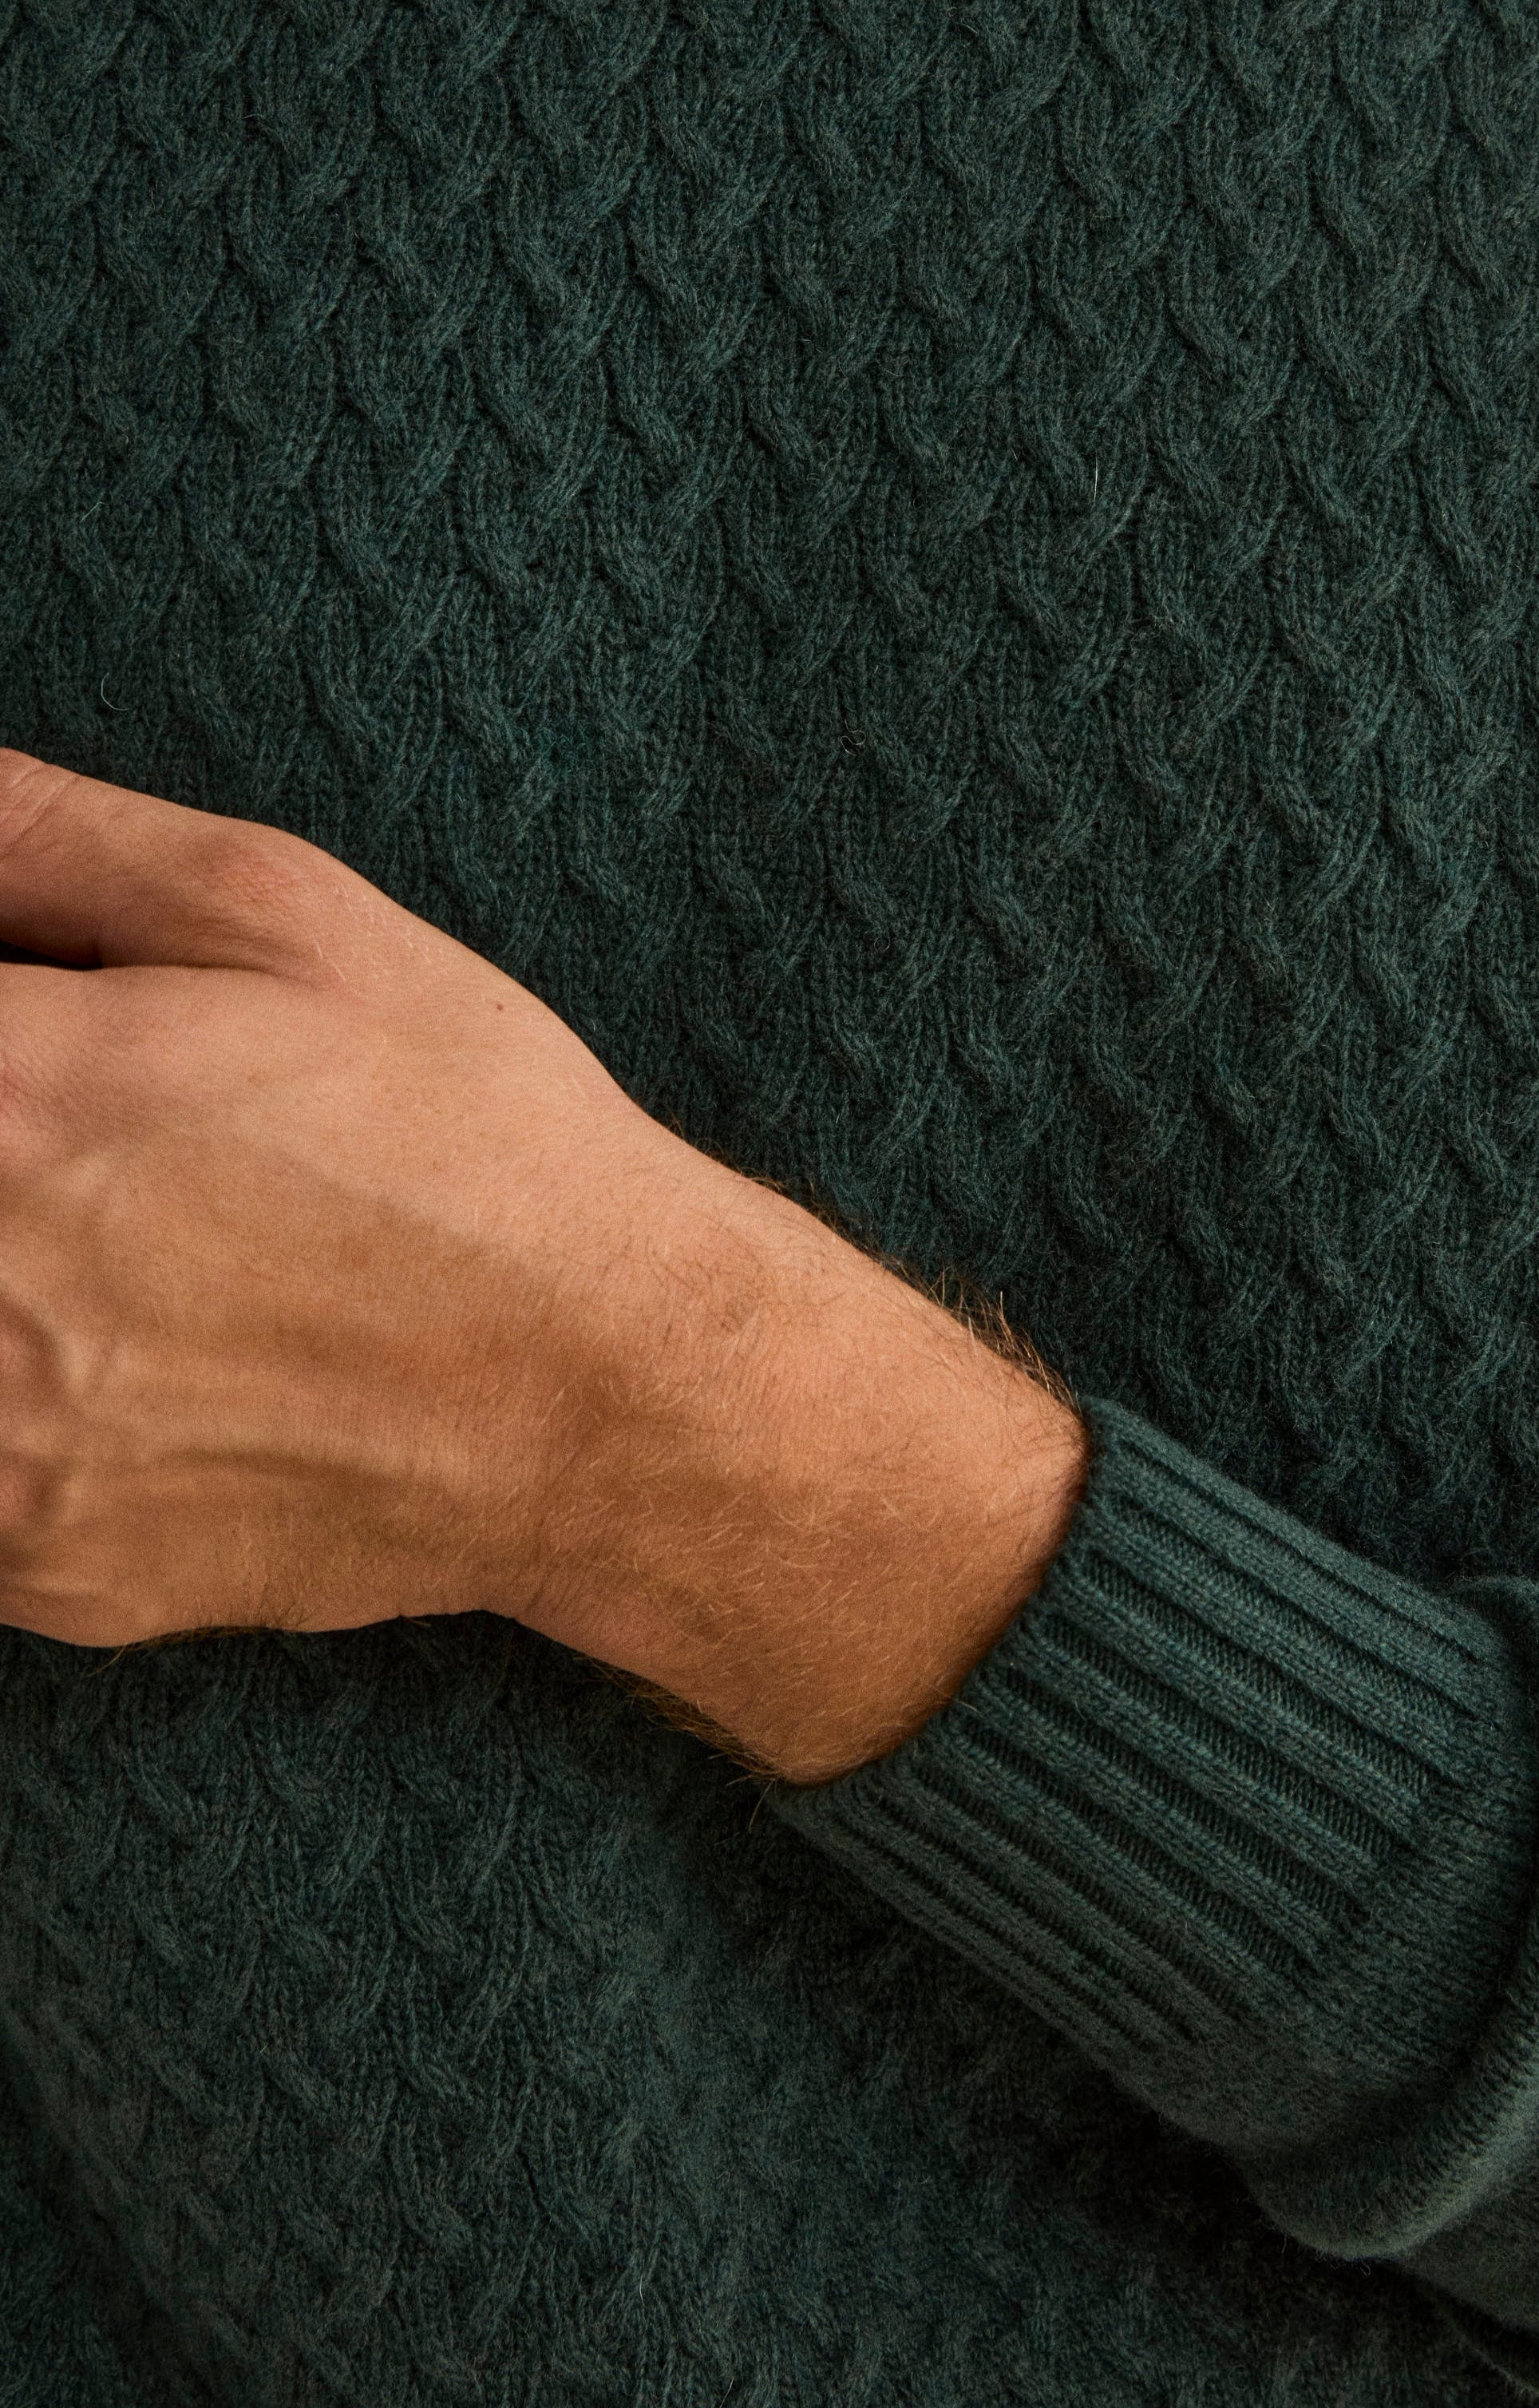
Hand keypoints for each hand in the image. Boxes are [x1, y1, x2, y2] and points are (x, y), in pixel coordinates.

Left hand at [0, 747, 751, 1653]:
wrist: (610, 1392)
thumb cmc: (471, 1138)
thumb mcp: (286, 920)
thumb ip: (51, 839)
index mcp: (9, 1104)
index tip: (15, 1056)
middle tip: (66, 1142)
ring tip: (108, 1242)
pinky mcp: (33, 1568)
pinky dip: (7, 1404)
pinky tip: (112, 1351)